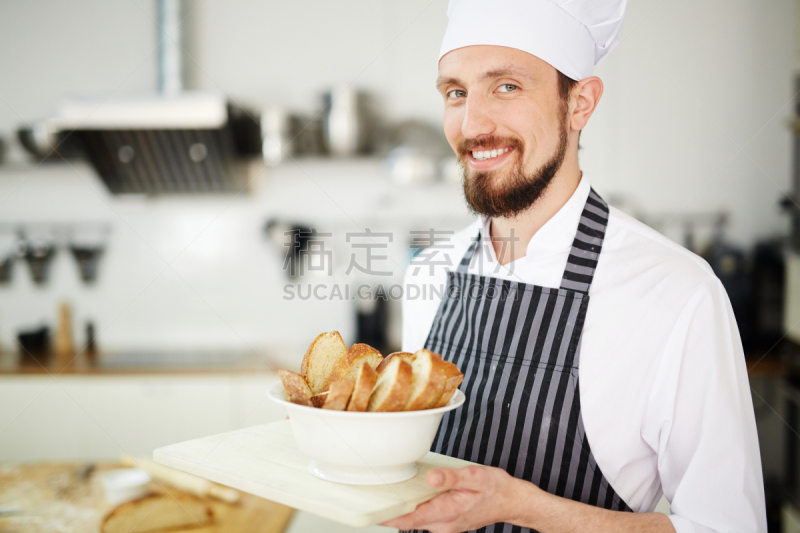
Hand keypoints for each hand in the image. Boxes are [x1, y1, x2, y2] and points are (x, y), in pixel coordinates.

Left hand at [381, 465, 528, 532]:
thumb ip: (451, 478)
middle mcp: (443, 525)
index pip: (409, 519)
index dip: (388, 517)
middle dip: (389, 511)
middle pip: (408, 520)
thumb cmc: (495, 488)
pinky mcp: (447, 521)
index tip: (369, 512)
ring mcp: (445, 525)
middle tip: (369, 496)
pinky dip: (413, 508)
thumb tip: (430, 478)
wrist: (512, 501)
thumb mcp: (475, 477)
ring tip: (383, 494)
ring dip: (401, 509)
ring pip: (415, 519)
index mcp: (447, 513)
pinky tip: (407, 496)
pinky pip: (424, 516)